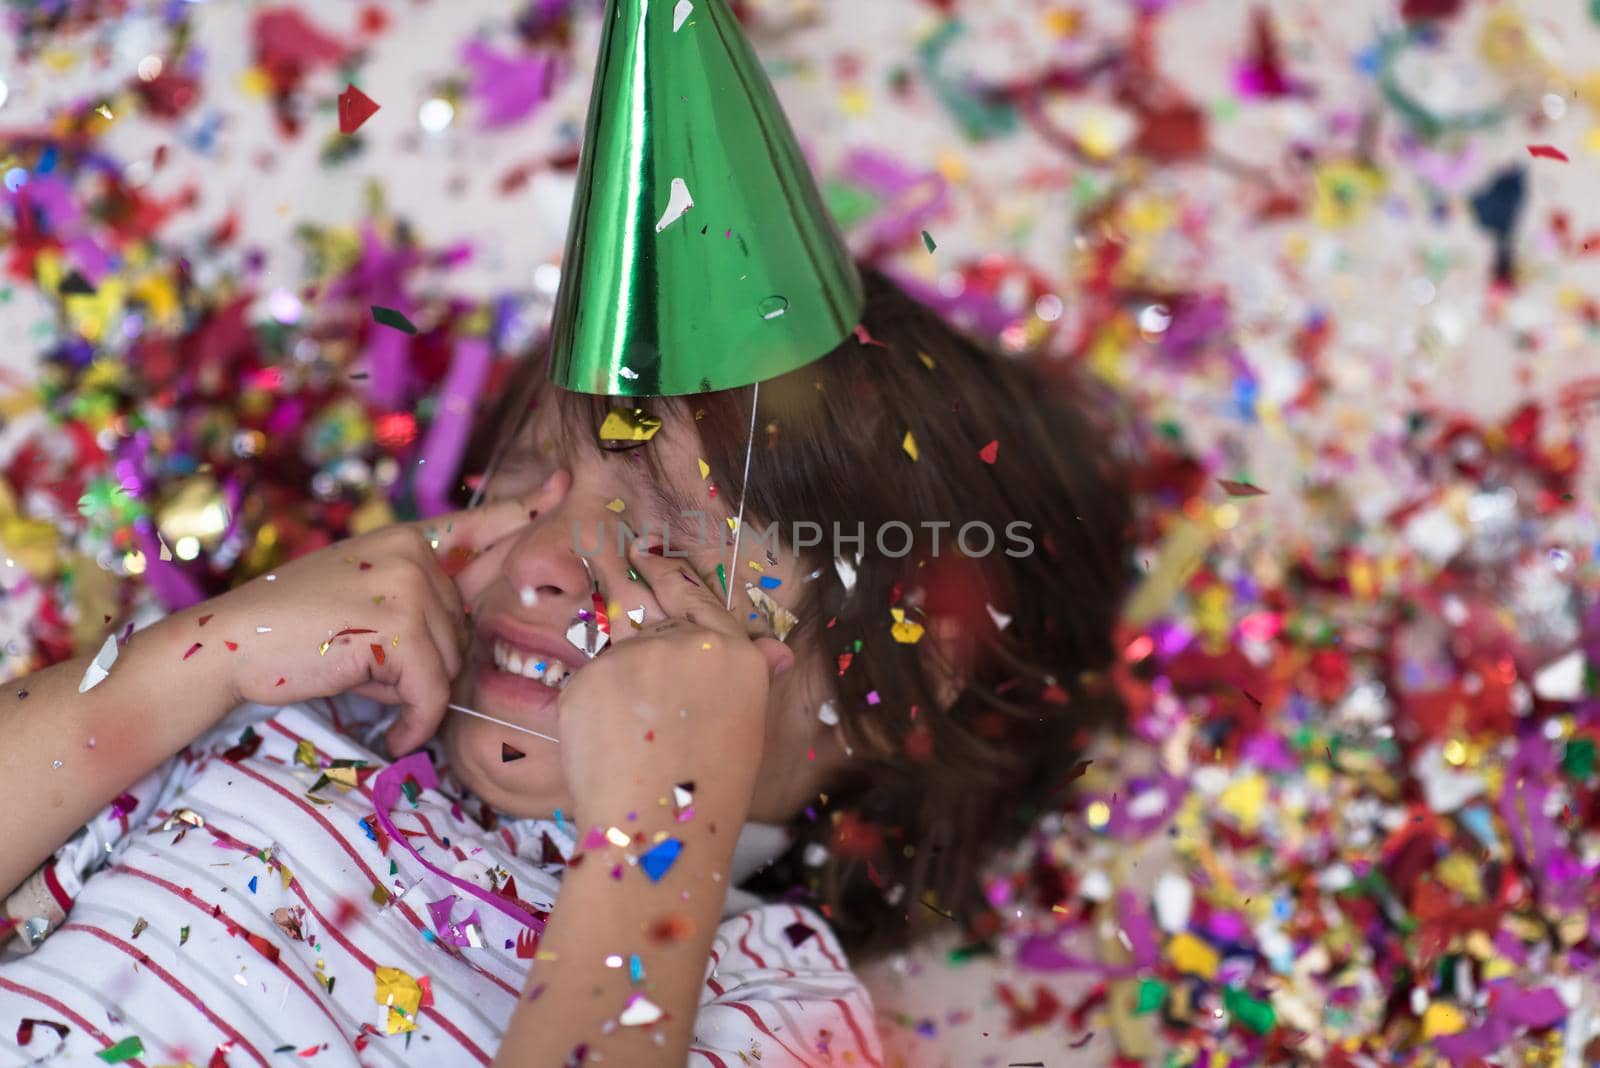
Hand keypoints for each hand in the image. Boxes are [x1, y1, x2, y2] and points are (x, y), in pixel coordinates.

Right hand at [202, 496, 538, 752]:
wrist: (228, 646)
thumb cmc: (291, 632)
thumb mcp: (361, 596)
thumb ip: (416, 599)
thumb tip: (465, 631)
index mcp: (407, 543)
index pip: (479, 525)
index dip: (523, 510)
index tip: (562, 484)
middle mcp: (415, 557)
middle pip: (463, 632)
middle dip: (426, 667)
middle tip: (367, 670)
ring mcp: (408, 587)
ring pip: (449, 665)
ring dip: (413, 695)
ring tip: (360, 686)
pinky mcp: (398, 628)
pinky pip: (432, 693)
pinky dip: (415, 723)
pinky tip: (393, 734)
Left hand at [554, 540, 792, 823]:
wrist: (662, 828)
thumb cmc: (712, 787)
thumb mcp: (745, 724)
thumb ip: (749, 675)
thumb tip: (778, 649)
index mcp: (735, 653)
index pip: (695, 596)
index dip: (667, 572)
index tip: (646, 552)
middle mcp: (687, 642)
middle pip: (648, 612)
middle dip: (626, 595)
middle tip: (603, 555)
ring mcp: (635, 655)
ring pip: (615, 652)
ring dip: (613, 676)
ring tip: (622, 718)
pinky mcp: (590, 677)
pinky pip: (587, 684)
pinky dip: (592, 709)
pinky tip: (606, 743)